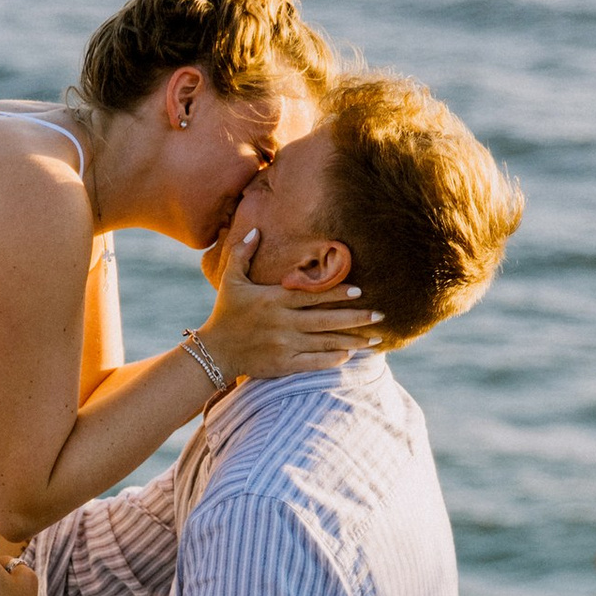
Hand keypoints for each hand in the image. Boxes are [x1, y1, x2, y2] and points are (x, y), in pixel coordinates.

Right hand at [194, 228, 377, 382]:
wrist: (214, 352)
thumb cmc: (225, 313)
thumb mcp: (231, 280)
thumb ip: (243, 254)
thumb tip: (256, 230)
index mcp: (273, 300)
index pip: (311, 295)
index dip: (336, 292)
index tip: (360, 290)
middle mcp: (282, 323)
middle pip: (326, 320)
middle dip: (356, 318)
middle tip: (381, 315)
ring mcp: (284, 345)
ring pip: (325, 343)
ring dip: (352, 341)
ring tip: (376, 338)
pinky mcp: (284, 364)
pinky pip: (315, 362)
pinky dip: (334, 359)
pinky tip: (350, 355)